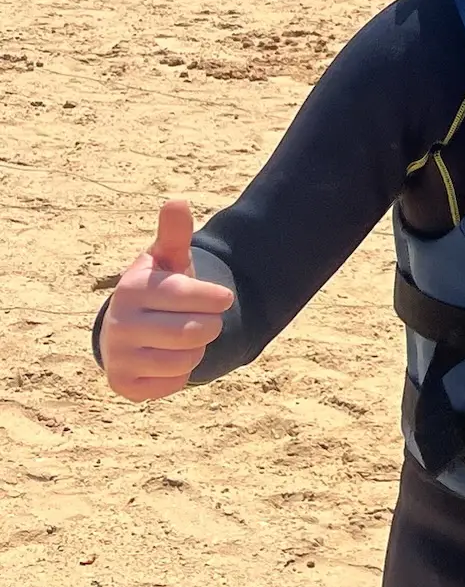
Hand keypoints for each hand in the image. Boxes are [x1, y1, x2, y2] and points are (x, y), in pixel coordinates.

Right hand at [99, 201, 234, 401]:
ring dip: (197, 350)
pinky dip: (181, 373)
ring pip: (188, 360)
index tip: (224, 298)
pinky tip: (166, 359)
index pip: (187, 295)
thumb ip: (175, 235)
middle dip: (209, 326)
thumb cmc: (158, 290)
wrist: (129, 330)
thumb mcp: (167, 261)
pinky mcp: (123, 385)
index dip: (215, 298)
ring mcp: (117, 356)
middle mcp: (117, 323)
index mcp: (131, 288)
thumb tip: (177, 201)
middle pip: (194, 332)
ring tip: (182, 337)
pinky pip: (175, 384)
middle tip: (203, 320)